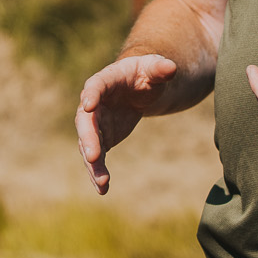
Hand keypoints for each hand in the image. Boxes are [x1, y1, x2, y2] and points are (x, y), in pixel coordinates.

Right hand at [75, 53, 179, 195]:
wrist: (139, 87)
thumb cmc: (146, 73)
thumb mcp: (155, 68)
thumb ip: (160, 69)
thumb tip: (171, 68)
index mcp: (105, 81)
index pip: (94, 87)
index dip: (91, 95)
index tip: (88, 105)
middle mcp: (93, 103)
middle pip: (86, 122)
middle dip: (88, 139)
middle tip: (93, 156)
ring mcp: (95, 123)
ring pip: (88, 145)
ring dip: (93, 164)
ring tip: (102, 182)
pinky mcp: (101, 139)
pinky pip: (97, 158)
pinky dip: (98, 173)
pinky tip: (103, 190)